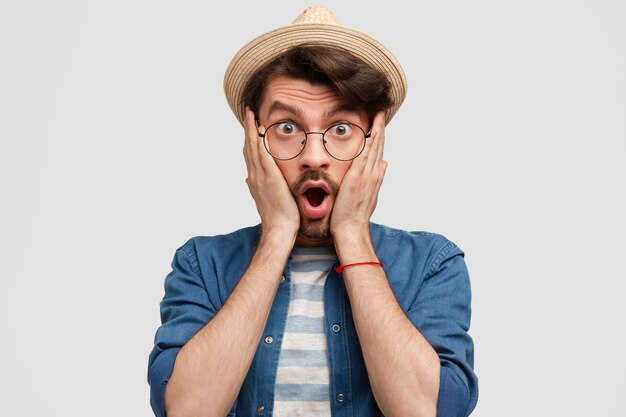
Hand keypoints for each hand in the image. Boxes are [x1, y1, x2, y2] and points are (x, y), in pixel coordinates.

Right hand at [243, 108, 299, 237]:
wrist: (279, 228)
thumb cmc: (277, 216)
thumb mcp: (264, 198)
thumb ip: (256, 186)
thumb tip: (247, 179)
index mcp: (255, 179)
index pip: (249, 154)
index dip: (248, 138)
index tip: (250, 125)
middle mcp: (254, 176)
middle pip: (248, 146)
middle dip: (248, 129)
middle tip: (248, 112)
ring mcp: (260, 177)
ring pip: (253, 148)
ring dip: (252, 130)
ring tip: (251, 115)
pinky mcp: (270, 178)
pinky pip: (263, 156)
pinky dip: (260, 143)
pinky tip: (260, 131)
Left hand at [330, 112, 387, 239]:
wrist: (352, 228)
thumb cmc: (355, 214)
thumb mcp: (369, 194)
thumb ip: (377, 178)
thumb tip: (385, 164)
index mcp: (374, 177)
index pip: (379, 152)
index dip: (380, 137)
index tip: (380, 123)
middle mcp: (373, 174)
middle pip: (379, 147)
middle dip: (381, 128)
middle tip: (382, 112)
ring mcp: (367, 175)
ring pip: (374, 148)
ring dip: (377, 131)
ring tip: (379, 115)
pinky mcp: (357, 178)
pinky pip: (365, 156)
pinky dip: (369, 143)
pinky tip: (371, 131)